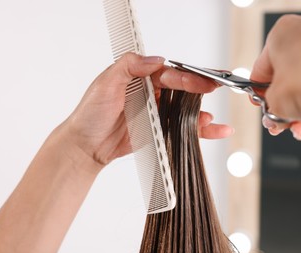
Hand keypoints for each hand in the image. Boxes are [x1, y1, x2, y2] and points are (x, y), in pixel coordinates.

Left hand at [61, 53, 232, 165]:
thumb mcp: (105, 83)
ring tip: (210, 117)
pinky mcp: (159, 130)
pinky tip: (213, 128)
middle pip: (181, 88)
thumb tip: (155, 59)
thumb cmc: (91, 115)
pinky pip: (182, 128)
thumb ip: (129, 66)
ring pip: (185, 109)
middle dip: (200, 88)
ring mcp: (156, 113)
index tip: (198, 80)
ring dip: (201, 112)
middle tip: (214, 88)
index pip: (168, 73)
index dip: (185, 76)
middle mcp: (151, 94)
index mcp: (140, 79)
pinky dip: (200, 129)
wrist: (86, 145)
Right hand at [251, 15, 300, 139]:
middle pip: (290, 73)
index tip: (262, 103)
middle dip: (285, 101)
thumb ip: (271, 103)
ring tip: (299, 128)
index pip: (263, 66)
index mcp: (284, 31)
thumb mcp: (273, 100)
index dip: (260, 90)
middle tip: (280, 120)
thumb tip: (276, 112)